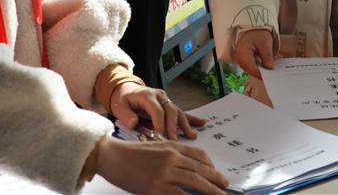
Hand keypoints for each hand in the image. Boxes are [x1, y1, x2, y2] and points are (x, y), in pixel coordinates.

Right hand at [97, 135, 228, 194]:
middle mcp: (172, 157)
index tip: (217, 173)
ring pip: (196, 182)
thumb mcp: (155, 148)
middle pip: (201, 169)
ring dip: (211, 191)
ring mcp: (165, 172)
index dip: (211, 166)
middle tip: (226, 186)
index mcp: (171, 146)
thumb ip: (172, 156)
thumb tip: (187, 169)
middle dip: (216, 179)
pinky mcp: (157, 187)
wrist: (111, 156)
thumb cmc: (130, 154)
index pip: (199, 155)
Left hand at [109, 83, 205, 140]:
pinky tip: (201, 123)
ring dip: (185, 124)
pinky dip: (191, 118)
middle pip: (170, 110)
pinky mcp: (168, 105)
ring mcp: (165, 100)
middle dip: (173, 127)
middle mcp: (159, 96)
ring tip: (191, 135)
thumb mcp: (119, 106)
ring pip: (177, 111)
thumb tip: (133, 123)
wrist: (126, 90)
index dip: (159, 122)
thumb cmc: (123, 99)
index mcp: (147, 95)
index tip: (160, 135)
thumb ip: (125, 115)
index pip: (156, 109)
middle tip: (174, 141)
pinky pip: (181, 112)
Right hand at [234, 29, 274, 79]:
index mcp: (243, 54)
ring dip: (262, 71)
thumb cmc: (258, 33)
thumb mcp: (265, 43)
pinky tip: (267, 67)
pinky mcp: (245, 61)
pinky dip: (260, 68)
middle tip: (275, 74)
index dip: (263, 74)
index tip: (273, 75)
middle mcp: (240, 59)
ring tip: (272, 71)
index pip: (253, 69)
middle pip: (252, 71)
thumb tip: (270, 68)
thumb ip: (267, 56)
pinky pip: (253, 67)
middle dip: (263, 73)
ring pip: (253, 71)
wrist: (253, 28)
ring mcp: (242, 61)